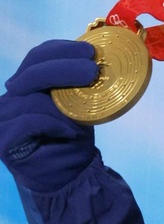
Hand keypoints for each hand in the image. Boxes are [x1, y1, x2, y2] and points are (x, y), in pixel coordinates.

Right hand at [0, 40, 99, 191]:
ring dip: (62, 108)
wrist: (70, 174)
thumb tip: (94, 56)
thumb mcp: (79, 102)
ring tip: (79, 119)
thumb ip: (77, 81)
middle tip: (92, 70)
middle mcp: (10, 97)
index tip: (89, 51)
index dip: (62, 49)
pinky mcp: (2, 140)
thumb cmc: (73, 135)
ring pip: (32, 99)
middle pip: (33, 71)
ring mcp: (2, 119)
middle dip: (65, 67)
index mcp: (28, 84)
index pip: (37, 56)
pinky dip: (53, 124)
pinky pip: (29, 121)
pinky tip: (67, 132)